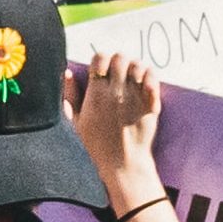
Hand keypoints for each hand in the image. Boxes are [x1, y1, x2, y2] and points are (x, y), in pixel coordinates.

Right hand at [69, 52, 170, 214]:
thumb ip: (70, 95)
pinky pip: (153, 79)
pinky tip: (145, 86)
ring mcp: (134, 97)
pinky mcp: (150, 104)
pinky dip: (150, 78)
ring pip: (138, 65)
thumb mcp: (75, 122)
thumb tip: (69, 72)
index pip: (100, 57)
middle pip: (120, 57)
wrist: (122, 164)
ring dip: (135, 69)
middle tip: (119, 75)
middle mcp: (116, 92)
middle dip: (119, 62)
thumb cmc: (96, 146)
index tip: (102, 71)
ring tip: (132, 80)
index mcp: (96, 94)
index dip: (101, 60)